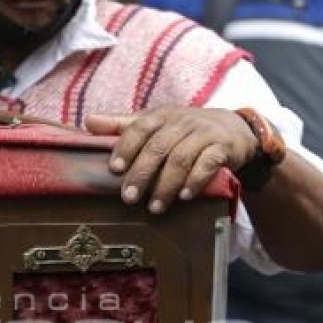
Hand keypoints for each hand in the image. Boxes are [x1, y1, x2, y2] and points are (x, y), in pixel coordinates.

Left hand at [85, 108, 257, 212]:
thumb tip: (88, 122)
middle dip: (142, 173)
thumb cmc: (185, 129)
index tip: (114, 168)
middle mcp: (182, 122)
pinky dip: (195, 181)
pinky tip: (184, 196)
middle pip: (158, 147)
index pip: (140, 128)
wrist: (234, 128)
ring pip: (181, 158)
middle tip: (129, 198)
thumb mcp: (155, 123)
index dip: (126, 147)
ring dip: (166, 185)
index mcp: (161, 116)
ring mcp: (204, 134)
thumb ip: (122, 125)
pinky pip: (208, 163)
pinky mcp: (223, 148)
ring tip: (154, 207)